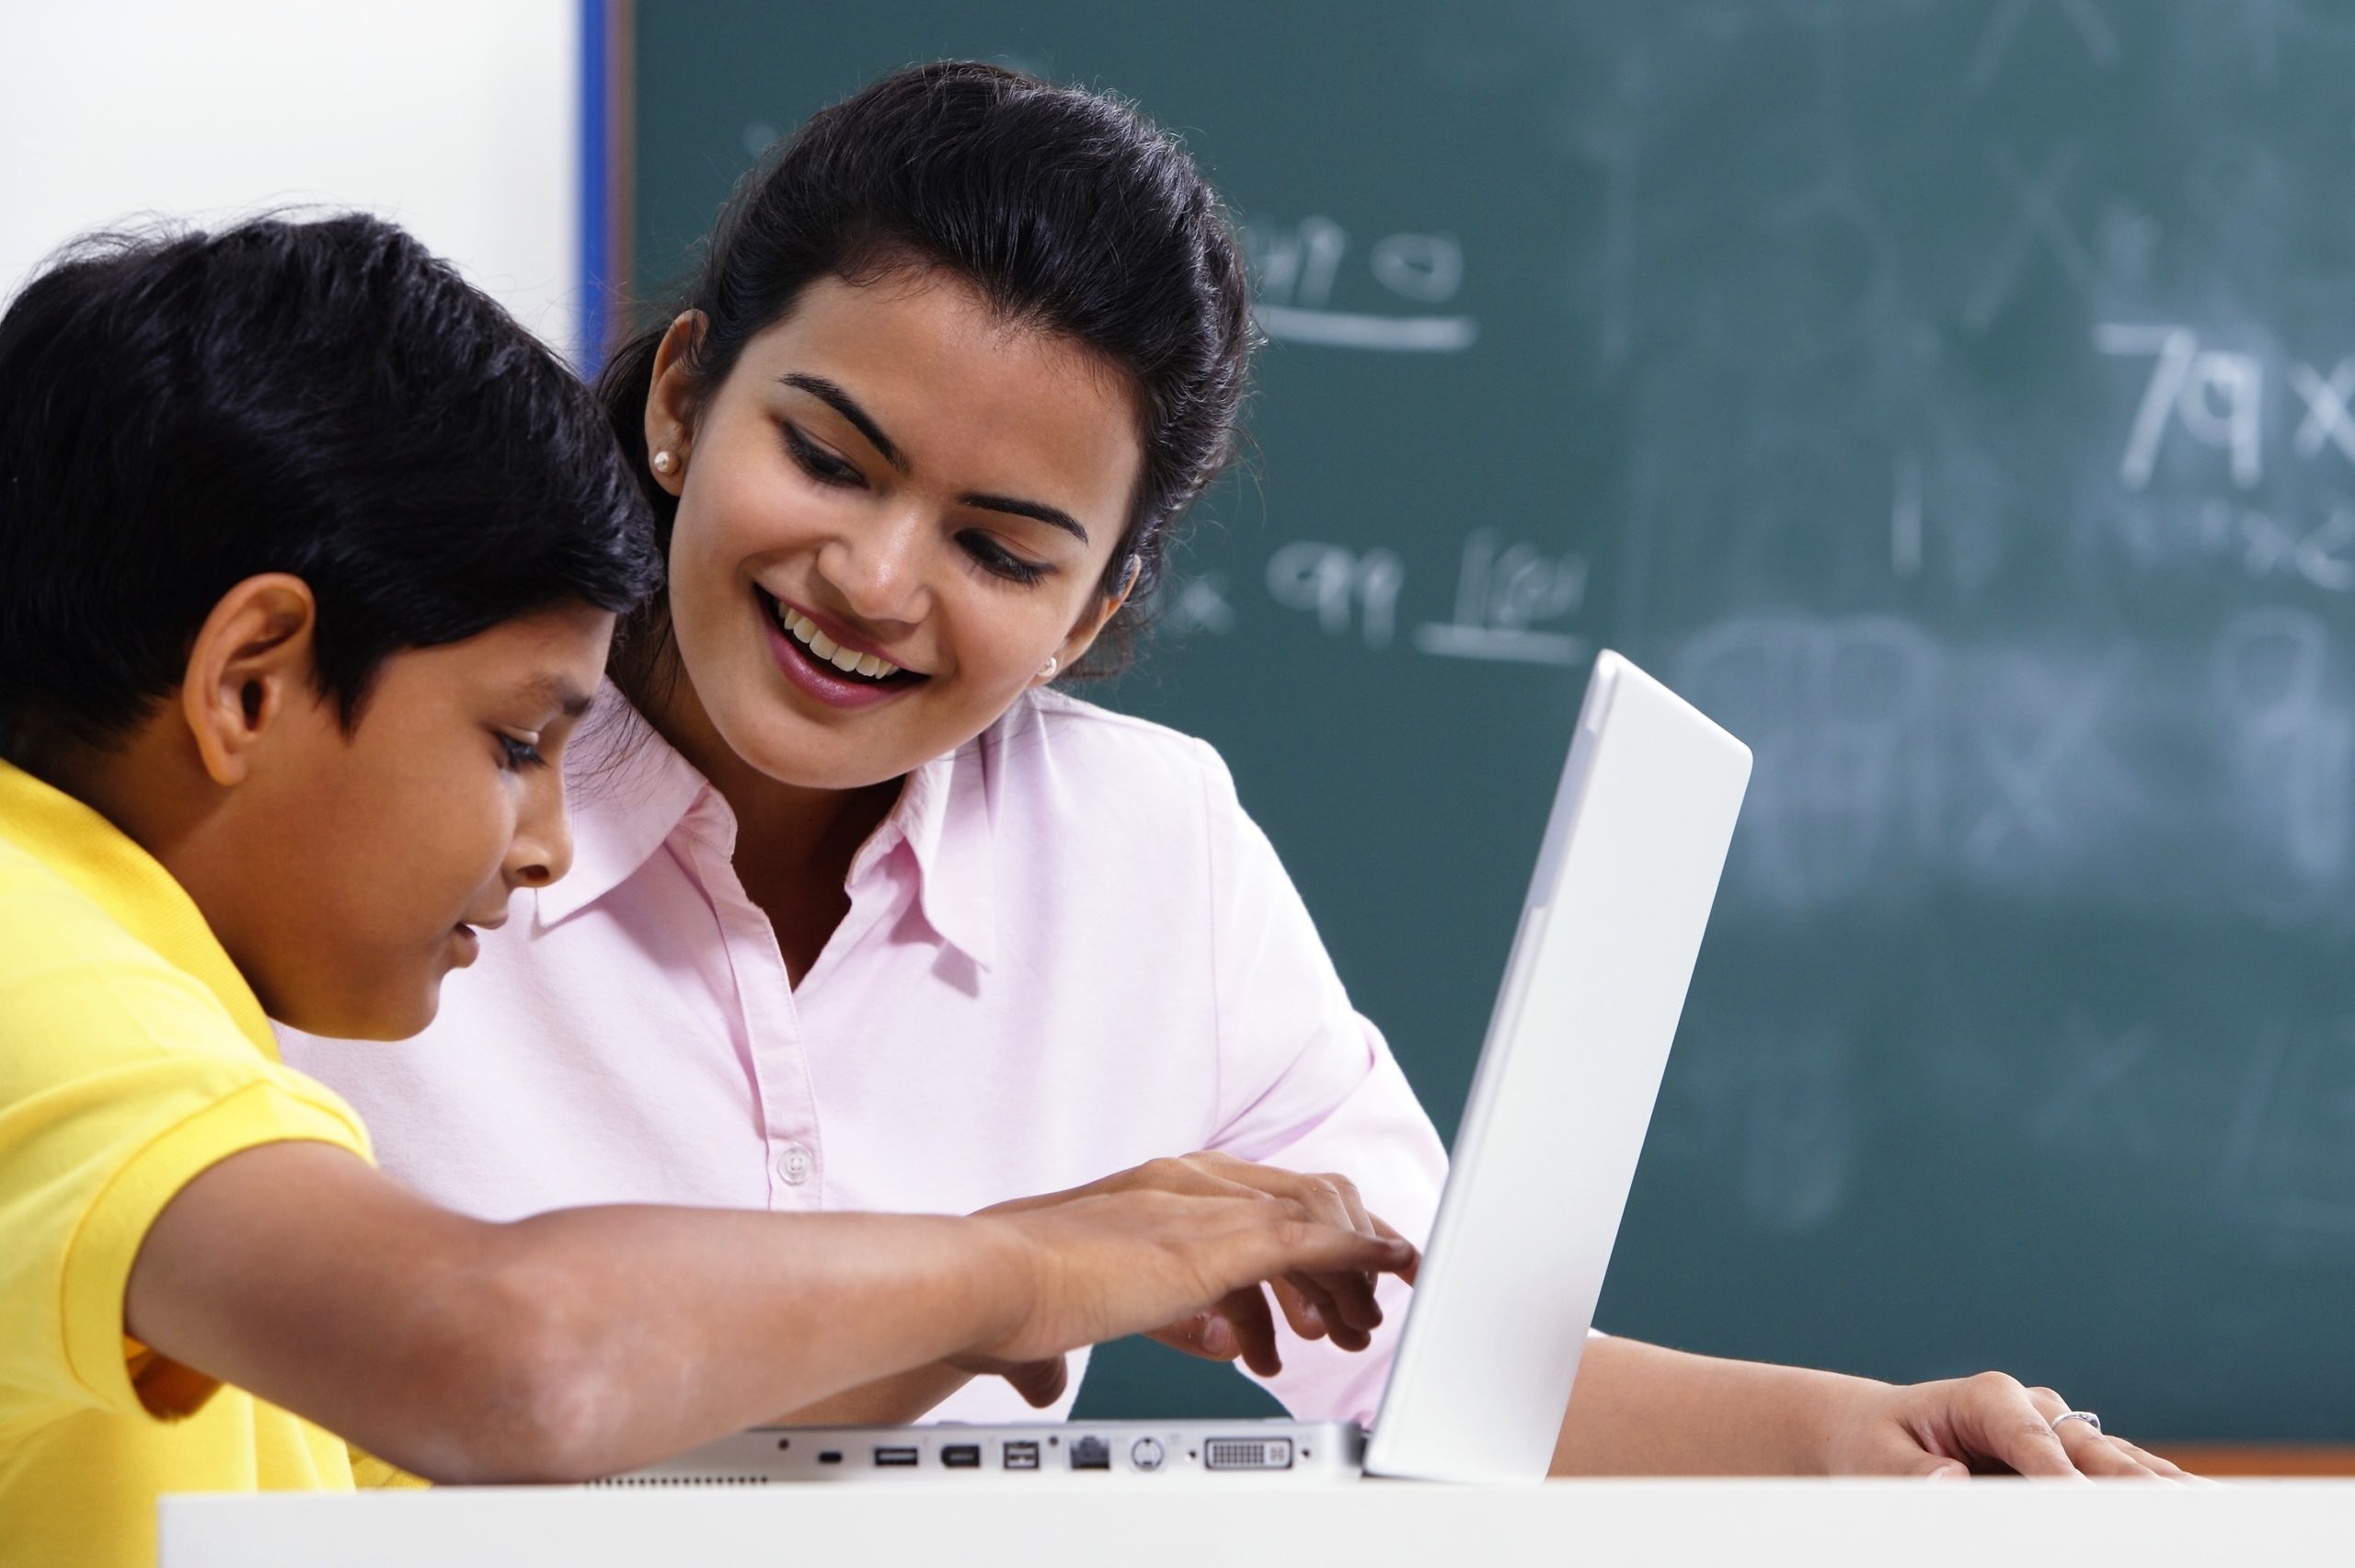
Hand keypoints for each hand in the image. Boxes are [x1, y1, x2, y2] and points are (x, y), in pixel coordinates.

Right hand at [970, 1159, 1417, 1387]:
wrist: (982, 1280)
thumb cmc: (1015, 1293)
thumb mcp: (1110, 1301)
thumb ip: (1174, 1316)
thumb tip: (1219, 1337)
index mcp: (1162, 1182)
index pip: (1264, 1195)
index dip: (1312, 1237)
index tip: (1336, 1284)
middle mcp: (1190, 1176)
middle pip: (1303, 1197)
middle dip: (1342, 1258)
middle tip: (1354, 1317)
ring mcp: (1203, 1200)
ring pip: (1317, 1215)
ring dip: (1351, 1271)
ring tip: (1356, 1328)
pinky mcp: (1213, 1240)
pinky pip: (1311, 1238)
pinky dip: (1357, 1253)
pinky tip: (1384, 1272)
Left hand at [1825, 1371, 2202, 1480]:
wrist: (1881, 1432)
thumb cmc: (1877, 1445)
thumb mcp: (1876, 1459)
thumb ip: (1912, 1472)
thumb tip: (1953, 1480)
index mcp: (1988, 1397)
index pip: (2033, 1439)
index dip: (2060, 1472)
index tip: (2082, 1500)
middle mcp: (2038, 1408)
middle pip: (2092, 1449)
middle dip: (2129, 1484)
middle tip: (2172, 1516)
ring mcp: (2063, 1431)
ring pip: (2121, 1461)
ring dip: (2162, 1488)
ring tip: (2210, 1514)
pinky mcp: (2077, 1459)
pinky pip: (2123, 1476)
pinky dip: (2158, 1493)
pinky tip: (2200, 1510)